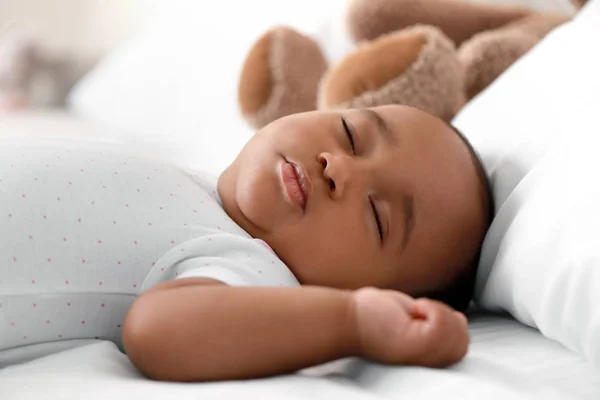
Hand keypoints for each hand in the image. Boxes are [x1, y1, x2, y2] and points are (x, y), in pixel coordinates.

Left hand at [351, 287, 468, 367]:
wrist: (349, 320)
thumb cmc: (373, 319)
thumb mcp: (412, 319)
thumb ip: (437, 323)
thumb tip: (460, 319)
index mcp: (428, 358)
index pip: (461, 346)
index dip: (447, 323)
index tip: (420, 317)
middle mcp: (429, 364)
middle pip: (464, 341)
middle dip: (445, 317)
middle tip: (416, 313)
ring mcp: (425, 358)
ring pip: (459, 333)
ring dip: (438, 312)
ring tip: (413, 312)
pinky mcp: (419, 346)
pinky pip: (444, 325)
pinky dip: (432, 309)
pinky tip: (412, 310)